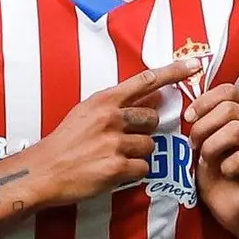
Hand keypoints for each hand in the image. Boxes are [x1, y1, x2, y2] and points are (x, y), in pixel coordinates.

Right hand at [23, 58, 201, 207]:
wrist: (43, 170)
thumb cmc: (66, 140)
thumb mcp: (86, 111)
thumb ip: (117, 103)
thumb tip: (153, 95)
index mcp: (104, 100)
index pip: (146, 80)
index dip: (173, 72)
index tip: (195, 66)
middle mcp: (111, 117)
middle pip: (153, 119)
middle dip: (144, 131)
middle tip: (121, 140)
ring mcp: (114, 142)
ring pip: (150, 146)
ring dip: (137, 154)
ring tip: (113, 157)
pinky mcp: (116, 168)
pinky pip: (143, 168)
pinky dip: (132, 173)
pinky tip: (112, 171)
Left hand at [186, 83, 238, 228]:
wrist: (231, 207)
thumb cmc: (214, 172)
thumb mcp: (202, 141)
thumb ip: (201, 121)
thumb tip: (188, 108)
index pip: (228, 91)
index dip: (204, 101)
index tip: (188, 118)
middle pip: (230, 109)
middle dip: (203, 127)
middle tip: (193, 145)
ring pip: (236, 130)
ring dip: (212, 146)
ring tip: (206, 160)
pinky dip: (226, 166)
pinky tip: (225, 173)